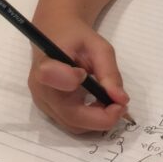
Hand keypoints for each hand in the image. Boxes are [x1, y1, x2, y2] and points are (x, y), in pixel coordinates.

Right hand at [26, 16, 129, 133]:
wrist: (55, 37)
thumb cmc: (76, 37)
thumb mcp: (98, 46)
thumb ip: (109, 71)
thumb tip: (121, 99)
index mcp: (46, 64)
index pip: (51, 77)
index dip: (71, 81)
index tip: (87, 75)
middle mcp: (41, 88)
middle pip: (70, 115)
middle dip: (102, 117)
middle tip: (122, 105)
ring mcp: (43, 103)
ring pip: (73, 125)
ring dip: (98, 120)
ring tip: (112, 102)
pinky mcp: (49, 111)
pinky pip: (71, 123)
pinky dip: (90, 119)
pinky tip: (99, 104)